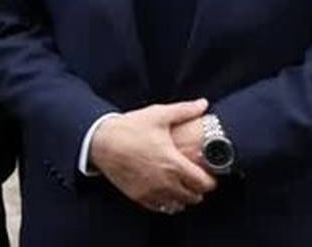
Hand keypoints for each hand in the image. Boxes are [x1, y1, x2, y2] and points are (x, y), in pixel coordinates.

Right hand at [89, 99, 216, 213]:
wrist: (101, 141)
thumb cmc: (130, 127)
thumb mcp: (158, 115)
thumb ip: (184, 110)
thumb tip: (203, 103)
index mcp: (174, 164)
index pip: (204, 184)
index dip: (210, 180)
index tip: (208, 174)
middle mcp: (165, 182)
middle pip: (194, 197)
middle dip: (198, 189)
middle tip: (195, 178)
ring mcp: (151, 192)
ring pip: (178, 205)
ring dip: (183, 197)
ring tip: (181, 185)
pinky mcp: (139, 196)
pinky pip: (161, 207)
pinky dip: (167, 202)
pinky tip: (165, 190)